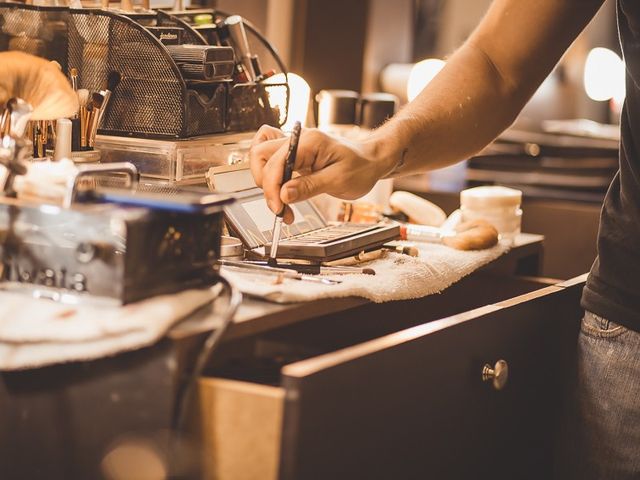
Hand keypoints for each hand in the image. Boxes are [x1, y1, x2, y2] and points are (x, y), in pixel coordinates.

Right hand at [249, 125, 391, 223]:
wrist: (371, 162)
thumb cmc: (360, 167)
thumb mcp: (338, 180)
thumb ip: (309, 186)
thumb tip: (283, 194)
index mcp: (308, 141)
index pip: (275, 161)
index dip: (272, 187)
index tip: (279, 208)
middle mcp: (297, 139)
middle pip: (260, 156)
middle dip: (266, 186)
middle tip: (281, 209)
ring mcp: (293, 145)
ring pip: (261, 157)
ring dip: (265, 182)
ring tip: (283, 204)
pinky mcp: (293, 155)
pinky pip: (269, 158)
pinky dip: (268, 174)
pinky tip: (279, 189)